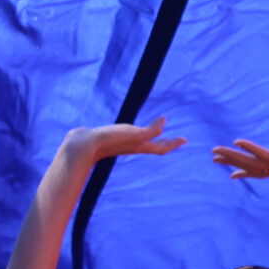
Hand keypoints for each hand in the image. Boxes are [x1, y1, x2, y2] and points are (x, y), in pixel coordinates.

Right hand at [60, 118, 187, 168]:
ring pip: (141, 141)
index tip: (185, 139)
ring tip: (155, 131)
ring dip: (151, 137)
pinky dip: (134, 132)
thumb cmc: (109, 140)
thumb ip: (151, 130)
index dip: (174, 143)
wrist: (82, 146)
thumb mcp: (133, 134)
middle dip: (166, 142)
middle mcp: (132, 146)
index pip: (161, 147)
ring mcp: (121, 143)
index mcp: (139, 146)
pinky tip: (130, 128)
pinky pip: (128, 135)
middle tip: (177, 138)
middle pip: (154, 145)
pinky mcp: (111, 138)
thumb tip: (164, 121)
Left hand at [212, 135, 268, 218]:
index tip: (235, 141)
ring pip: (252, 167)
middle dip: (233, 157)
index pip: (266, 156)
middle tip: (213, 153)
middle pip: (252, 163)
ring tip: (215, 160)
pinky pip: (259, 171)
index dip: (251, 148)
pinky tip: (234, 173)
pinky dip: (245, 170)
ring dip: (234, 162)